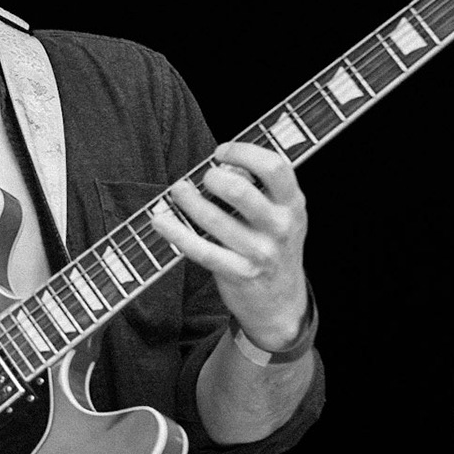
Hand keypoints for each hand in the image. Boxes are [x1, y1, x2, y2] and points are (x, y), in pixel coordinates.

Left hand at [148, 141, 308, 351]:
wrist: (281, 302)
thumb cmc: (274, 246)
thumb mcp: (282, 214)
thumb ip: (261, 188)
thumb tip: (223, 163)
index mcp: (293, 204)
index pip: (274, 166)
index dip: (243, 151)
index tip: (222, 151)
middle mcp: (280, 227)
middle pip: (240, 191)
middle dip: (214, 177)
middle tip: (205, 177)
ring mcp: (260, 252)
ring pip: (214, 219)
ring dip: (188, 200)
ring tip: (178, 191)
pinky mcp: (238, 273)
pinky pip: (201, 249)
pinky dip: (176, 232)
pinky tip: (161, 220)